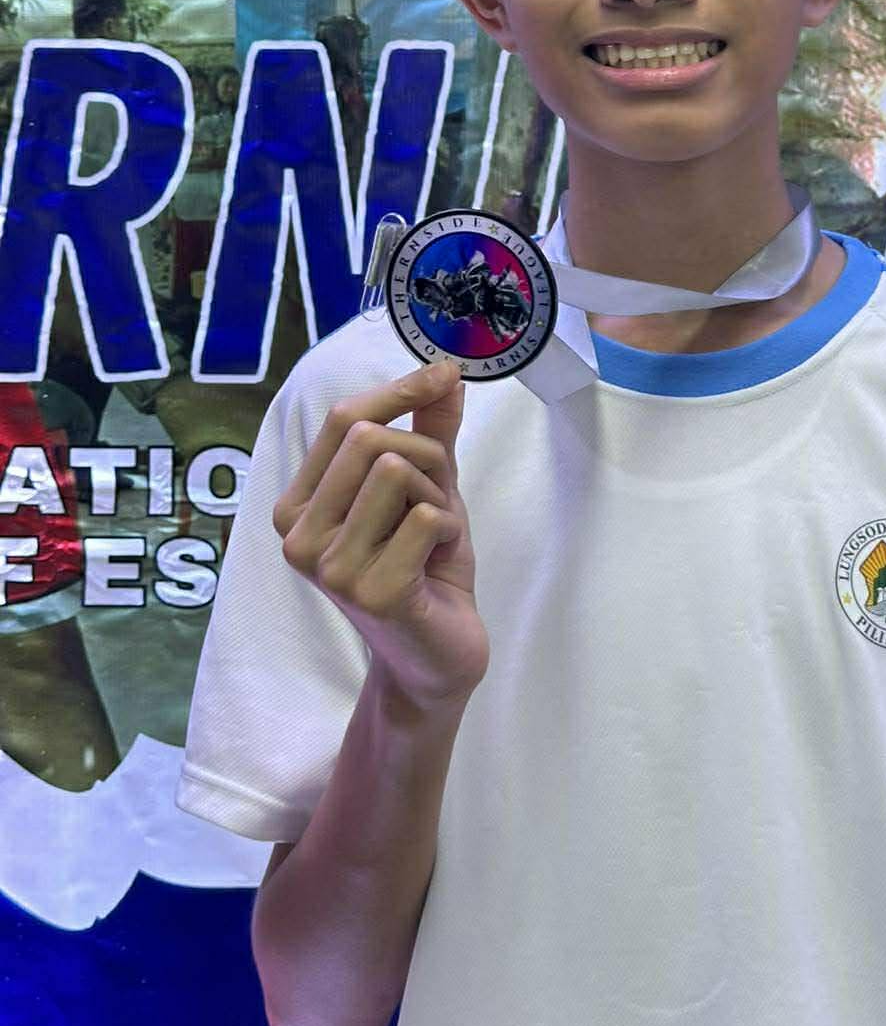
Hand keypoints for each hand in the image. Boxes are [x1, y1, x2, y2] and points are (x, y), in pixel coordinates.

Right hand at [272, 359, 486, 712]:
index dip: (398, 390)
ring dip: (438, 497)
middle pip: (370, 438)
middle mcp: (299, 536)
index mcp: (297, 506)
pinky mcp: (371, 590)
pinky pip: (426, 516)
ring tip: (432, 538)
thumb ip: (429, 429)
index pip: (342, 419)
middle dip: (426, 455)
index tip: (442, 375)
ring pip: (398, 471)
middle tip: (438, 499)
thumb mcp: (425, 487)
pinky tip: (436, 565)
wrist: (436, 656)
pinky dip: (448, 529)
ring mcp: (330, 567)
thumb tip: (445, 369)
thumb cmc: (423, 567)